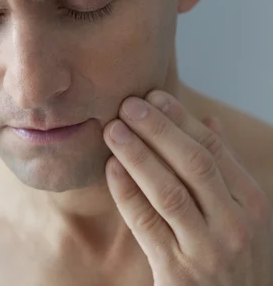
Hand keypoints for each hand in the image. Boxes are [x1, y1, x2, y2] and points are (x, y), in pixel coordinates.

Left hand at [103, 90, 272, 284]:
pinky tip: (111, 168)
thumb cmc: (228, 252)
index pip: (214, 148)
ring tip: (113, 129)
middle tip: (128, 105)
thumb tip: (210, 118)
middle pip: (193, 163)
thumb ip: (224, 167)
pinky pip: (147, 223)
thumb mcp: (240, 211)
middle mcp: (236, 224)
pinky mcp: (177, 272)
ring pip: (169, 190)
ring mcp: (208, 250)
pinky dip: (127, 192)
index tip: (154, 96)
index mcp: (252, 202)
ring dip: (137, 154)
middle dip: (158, 129)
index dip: (181, 118)